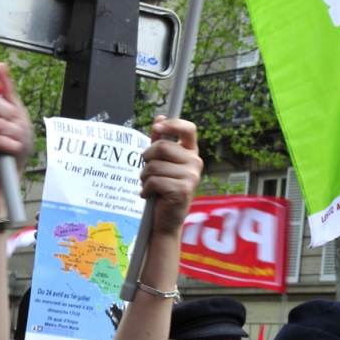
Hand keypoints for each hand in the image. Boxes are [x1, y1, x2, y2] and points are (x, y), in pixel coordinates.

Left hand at [142, 116, 202, 237]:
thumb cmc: (163, 190)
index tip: (157, 128)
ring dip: (144, 177)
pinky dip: (145, 189)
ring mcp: (191, 176)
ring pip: (154, 165)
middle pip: (163, 147)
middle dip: (147, 157)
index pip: (188, 129)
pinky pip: (154, 180)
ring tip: (149, 186)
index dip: (172, 124)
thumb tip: (159, 118)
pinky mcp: (183, 189)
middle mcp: (195, 162)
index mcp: (191, 153)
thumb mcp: (161, 163)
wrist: (166, 220)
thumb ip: (160, 142)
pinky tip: (149, 195)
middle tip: (147, 170)